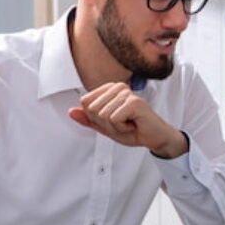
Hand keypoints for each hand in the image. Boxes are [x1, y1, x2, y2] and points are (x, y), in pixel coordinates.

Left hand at [68, 82, 187, 157]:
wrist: (154, 138)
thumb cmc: (133, 130)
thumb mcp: (105, 127)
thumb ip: (88, 119)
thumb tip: (71, 112)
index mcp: (109, 89)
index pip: (85, 103)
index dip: (96, 118)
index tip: (113, 120)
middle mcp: (117, 87)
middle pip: (92, 109)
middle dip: (105, 124)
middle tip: (122, 123)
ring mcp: (126, 93)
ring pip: (102, 115)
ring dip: (114, 127)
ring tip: (129, 124)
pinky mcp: (134, 102)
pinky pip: (113, 119)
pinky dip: (122, 128)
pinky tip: (133, 124)